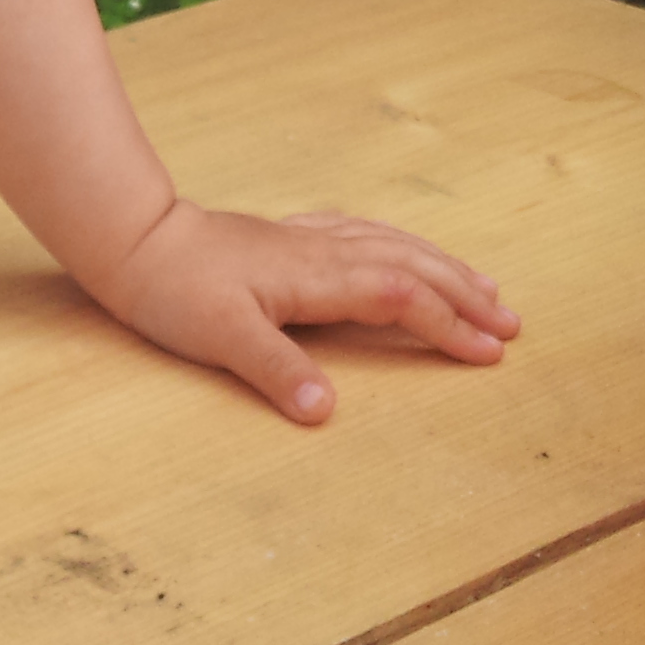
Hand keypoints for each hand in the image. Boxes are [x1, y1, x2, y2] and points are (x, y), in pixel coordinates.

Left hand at [90, 199, 519, 423]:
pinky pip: (362, 232)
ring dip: (441, 265)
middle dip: (465, 294)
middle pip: (411, 266)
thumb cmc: (174, 290)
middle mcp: (321, 253)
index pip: (400, 297)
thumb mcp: (221, 338)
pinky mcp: (287, 237)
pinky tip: (399, 247)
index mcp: (317, 278)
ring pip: (392, 245)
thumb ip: (276, 371)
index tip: (490, 351)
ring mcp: (306, 240)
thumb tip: (325, 412)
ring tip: (483, 285)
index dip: (448, 324)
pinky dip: (397, 243)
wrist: (133, 239)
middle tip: (512, 324)